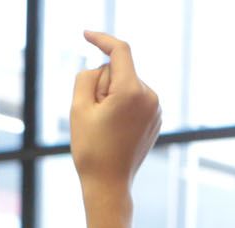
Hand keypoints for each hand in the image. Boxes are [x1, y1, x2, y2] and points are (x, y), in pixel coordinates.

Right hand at [69, 32, 161, 197]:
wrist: (109, 185)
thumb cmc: (91, 149)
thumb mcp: (77, 108)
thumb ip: (87, 77)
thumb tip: (103, 68)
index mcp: (131, 91)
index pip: (119, 51)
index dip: (101, 39)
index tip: (86, 35)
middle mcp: (150, 96)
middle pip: (119, 71)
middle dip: (102, 85)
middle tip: (93, 116)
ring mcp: (156, 108)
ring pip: (126, 86)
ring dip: (111, 98)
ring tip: (105, 128)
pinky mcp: (156, 118)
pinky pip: (134, 100)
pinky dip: (121, 107)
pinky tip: (115, 131)